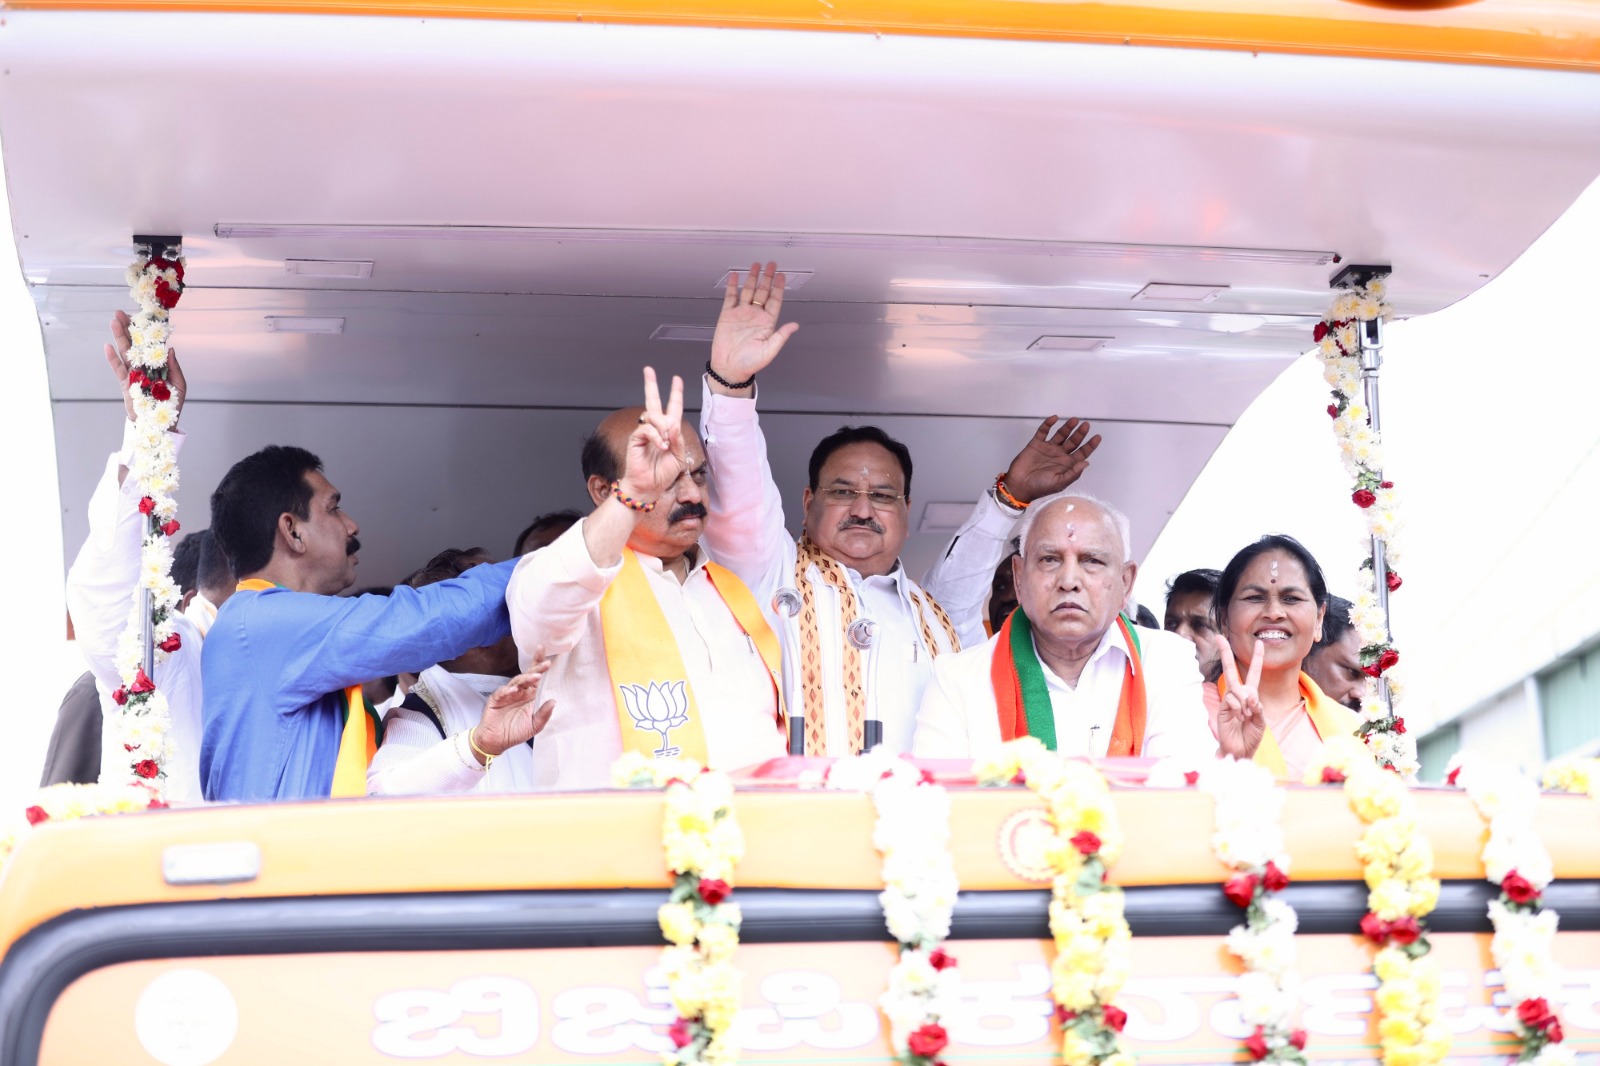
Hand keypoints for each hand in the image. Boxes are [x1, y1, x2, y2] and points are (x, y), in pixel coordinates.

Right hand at [105, 309, 185, 425]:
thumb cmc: (172, 406)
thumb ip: (174, 368)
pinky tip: (107, 346)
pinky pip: (118, 369)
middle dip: (128, 328)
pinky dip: (113, 359)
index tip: (141, 316)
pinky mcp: (126, 384)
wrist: (159, 425)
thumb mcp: (179, 386)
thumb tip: (171, 349)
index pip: (151, 344)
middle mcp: (144, 366)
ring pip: (125, 352)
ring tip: (113, 322)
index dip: (146, 331)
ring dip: (119, 337)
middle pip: (135, 344)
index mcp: (158, 365)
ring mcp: (134, 374)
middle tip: (120, 312)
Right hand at [474, 649, 555, 757]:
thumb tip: (553, 701)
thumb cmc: (515, 732)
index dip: (541, 668)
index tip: (549, 660)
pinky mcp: (496, 700)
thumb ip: (544, 714)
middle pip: (528, 676)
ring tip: (535, 677)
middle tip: (546, 664)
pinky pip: (502, 693)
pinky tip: (514, 689)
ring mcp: (507, 694)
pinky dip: (507, 690)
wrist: (497, 742)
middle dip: (537, 668)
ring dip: (526, 678)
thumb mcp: (534, 726)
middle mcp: (520, 692)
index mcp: (530, 695)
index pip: (536, 678)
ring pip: (517, 682)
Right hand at [619, 367, 686, 504]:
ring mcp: (645, 432)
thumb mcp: (678, 457)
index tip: (677, 379)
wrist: (649, 487)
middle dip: (651, 385)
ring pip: (654, 416)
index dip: (675, 394)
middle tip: (648, 369)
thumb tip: (672, 423)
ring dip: (663, 428)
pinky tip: (661, 446)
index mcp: (668, 432)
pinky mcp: (636, 438)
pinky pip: (648, 429)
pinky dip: (657, 437)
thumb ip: (678, 439)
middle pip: (653, 402)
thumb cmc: (663, 474)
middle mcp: (656, 428)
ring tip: (665, 444)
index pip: (672, 408)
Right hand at [707, 261, 799, 392]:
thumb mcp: (769, 350)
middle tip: (771, 265)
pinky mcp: (728, 315)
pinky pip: (731, 297)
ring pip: (748, 291)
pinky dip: (733, 286)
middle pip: (763, 292)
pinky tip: (736, 277)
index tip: (781, 276)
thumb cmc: (749, 363)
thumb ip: (781, 336)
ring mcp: (741, 314)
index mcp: (767, 323)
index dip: (778, 287)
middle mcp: (755, 316)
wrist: (729, 368)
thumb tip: (795, 326)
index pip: (775, 301)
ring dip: (752, 278)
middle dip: (767, 278)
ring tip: (756, 266)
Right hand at [1000, 416, 1099, 504]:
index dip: (1090, 445)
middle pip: (1073, 441)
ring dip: (1068, 427)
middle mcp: (1059, 454)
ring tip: (1074, 420)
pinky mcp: (1036, 444)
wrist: (1019, 485)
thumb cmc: (1040, 487)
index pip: (1082, 453)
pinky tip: (1054, 418)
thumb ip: (1073, 473)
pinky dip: (1048, 424)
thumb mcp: (1059, 483)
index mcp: (1067, 464)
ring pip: (1061, 434)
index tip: (1097, 437)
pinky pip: (1043, 431)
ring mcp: (1048, 448)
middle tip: (1086, 425)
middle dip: (1080, 433)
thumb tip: (1086, 462)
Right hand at [1214, 635, 1264, 758]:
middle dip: (1224, 653)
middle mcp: (1238, 695)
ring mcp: (1229, 700)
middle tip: (1218, 636)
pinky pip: (1233, 700)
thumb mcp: (1261, 721)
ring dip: (1246, 705)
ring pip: (1239, 690)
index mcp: (1251, 696)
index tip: (1259, 643)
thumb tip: (1249, 695)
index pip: (1254, 674)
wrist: (1239, 750)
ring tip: (1245, 717)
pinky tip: (1238, 717)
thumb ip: (1257, 707)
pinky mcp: (1223, 707)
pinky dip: (1239, 709)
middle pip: (1231, 670)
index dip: (1257, 659)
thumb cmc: (1251, 737)